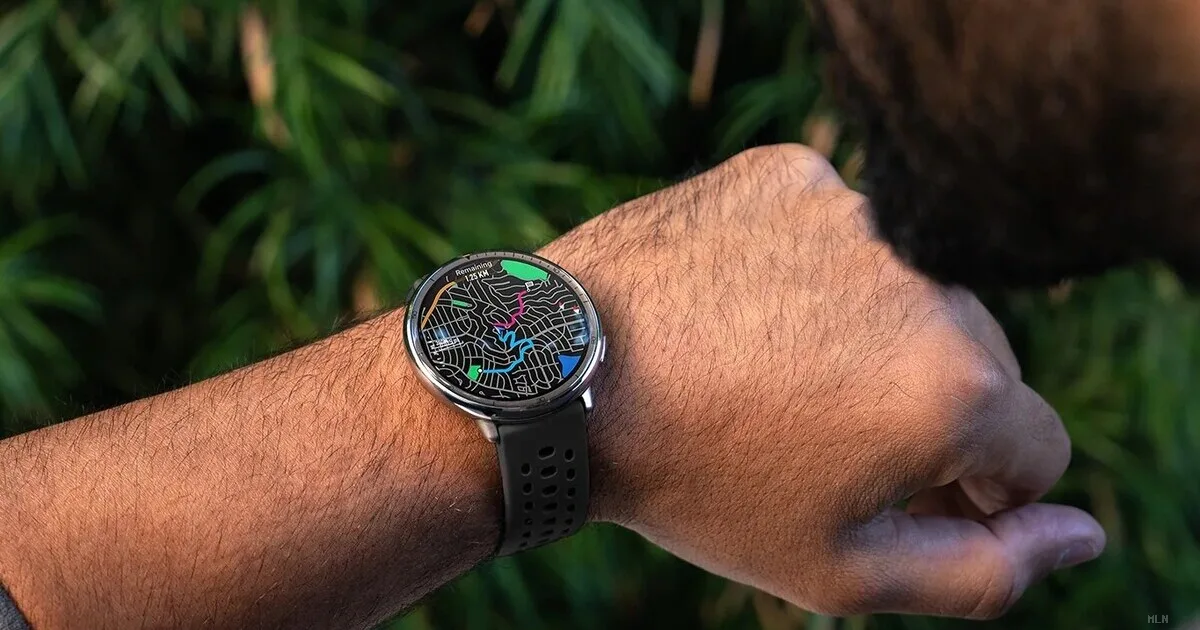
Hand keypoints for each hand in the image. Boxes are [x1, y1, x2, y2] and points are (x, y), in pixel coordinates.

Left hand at [542, 144, 1104, 618]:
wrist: (555, 378)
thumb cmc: (695, 485)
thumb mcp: (839, 571)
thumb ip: (982, 570)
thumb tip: (1084, 537)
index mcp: (954, 387)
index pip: (1035, 446)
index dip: (974, 486)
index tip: (903, 489)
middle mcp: (924, 281)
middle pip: (983, 362)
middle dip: (928, 410)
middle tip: (827, 438)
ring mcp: (855, 214)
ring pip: (913, 291)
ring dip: (874, 334)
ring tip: (776, 372)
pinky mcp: (790, 173)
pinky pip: (842, 232)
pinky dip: (814, 272)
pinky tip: (746, 311)